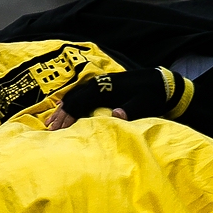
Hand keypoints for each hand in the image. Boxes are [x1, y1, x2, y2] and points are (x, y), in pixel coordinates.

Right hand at [45, 69, 186, 130]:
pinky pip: (82, 96)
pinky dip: (71, 104)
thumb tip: (116, 114)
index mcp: (106, 88)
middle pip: (74, 99)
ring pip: (76, 96)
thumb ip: (130, 110)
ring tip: (51, 122)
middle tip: (49, 129)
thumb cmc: (154, 95)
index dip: (68, 116)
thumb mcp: (145, 104)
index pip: (80, 102)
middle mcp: (100, 84)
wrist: (163, 83)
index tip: (59, 130)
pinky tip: (64, 110)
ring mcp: (101, 85)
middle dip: (61, 114)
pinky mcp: (104, 88)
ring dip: (64, 109)